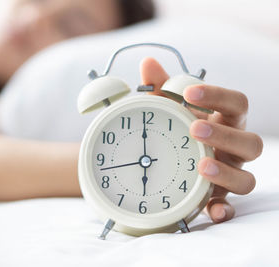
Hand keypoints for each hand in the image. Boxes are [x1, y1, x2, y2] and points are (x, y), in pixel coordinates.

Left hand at [140, 58, 262, 222]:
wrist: (177, 163)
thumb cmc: (179, 131)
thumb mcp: (170, 111)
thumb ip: (162, 89)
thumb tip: (147, 63)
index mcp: (226, 121)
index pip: (237, 103)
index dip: (219, 95)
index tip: (190, 91)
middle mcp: (235, 149)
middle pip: (252, 142)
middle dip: (225, 136)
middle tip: (194, 128)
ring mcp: (230, 174)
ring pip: (247, 178)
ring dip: (227, 173)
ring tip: (201, 167)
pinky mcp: (220, 198)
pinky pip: (230, 208)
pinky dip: (222, 210)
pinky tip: (211, 210)